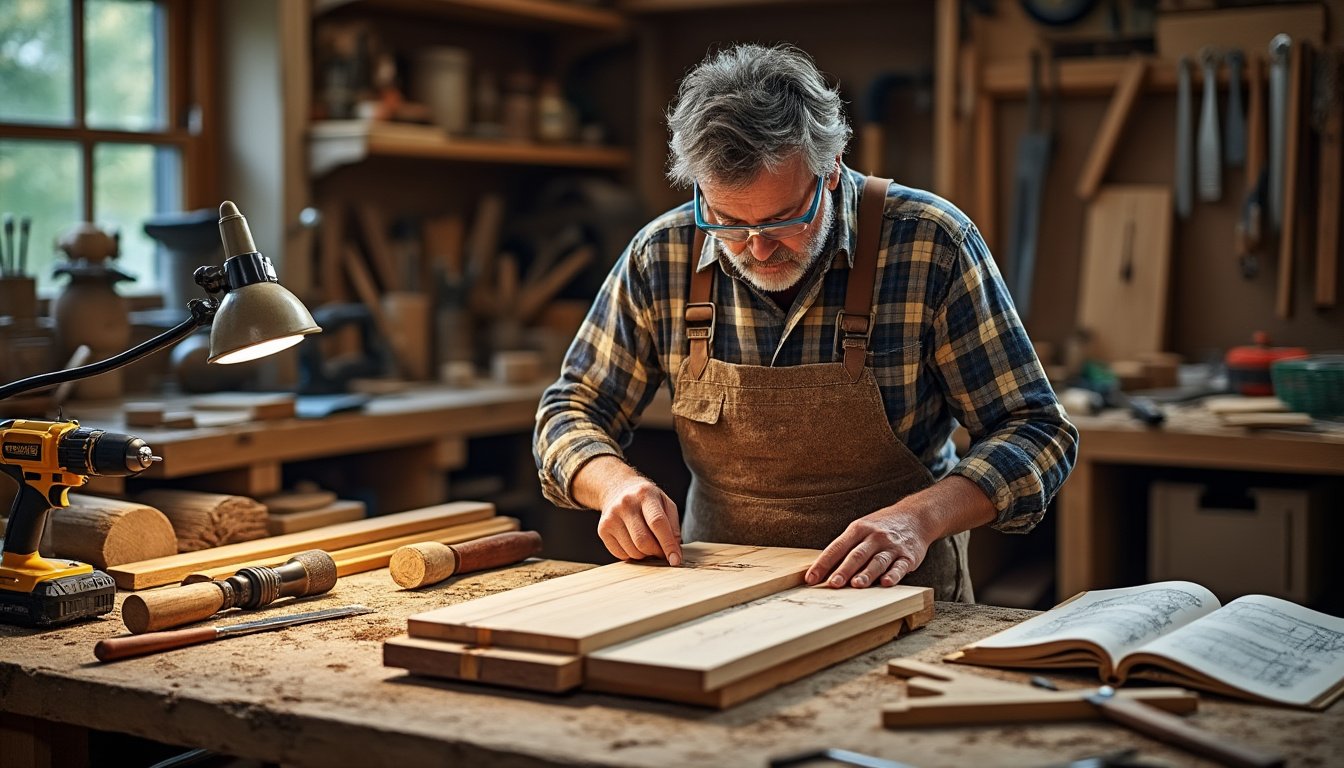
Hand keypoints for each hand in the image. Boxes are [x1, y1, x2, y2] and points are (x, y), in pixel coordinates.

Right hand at [596, 474, 682, 564]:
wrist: (618, 490)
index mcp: (645, 494)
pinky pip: (621, 554)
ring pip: (633, 551)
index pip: (657, 523)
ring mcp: (611, 517)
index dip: (668, 544)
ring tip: (648, 544)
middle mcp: (625, 504)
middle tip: (661, 551)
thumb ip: (673, 526)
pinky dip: (632, 555)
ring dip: (645, 554)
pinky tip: (634, 543)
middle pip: (643, 541)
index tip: (675, 559)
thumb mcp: (665, 504)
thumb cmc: (647, 500)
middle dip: (656, 552)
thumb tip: (674, 551)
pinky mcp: (603, 530)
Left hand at [805, 505, 934, 588]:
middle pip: (857, 555)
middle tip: (833, 584)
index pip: (837, 547)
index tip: (811, 578)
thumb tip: (823, 570)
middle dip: (844, 570)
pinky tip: (886, 583)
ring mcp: (892, 546)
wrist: (916, 516)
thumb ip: (845, 547)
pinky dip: (893, 575)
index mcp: (858, 529)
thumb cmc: (881, 526)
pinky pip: (900, 566)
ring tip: (856, 585)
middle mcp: (874, 536)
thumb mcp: (861, 528)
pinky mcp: (908, 556)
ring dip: (867, 574)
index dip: (823, 563)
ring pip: (877, 561)